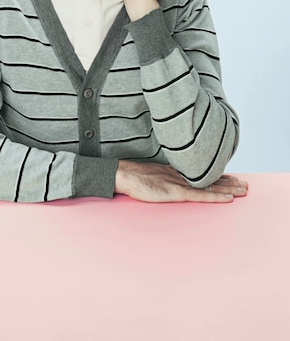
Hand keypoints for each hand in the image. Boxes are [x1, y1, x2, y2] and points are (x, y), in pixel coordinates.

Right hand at [115, 161, 248, 202]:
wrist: (126, 175)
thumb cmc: (136, 178)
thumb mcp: (154, 176)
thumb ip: (165, 178)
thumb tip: (170, 183)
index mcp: (177, 172)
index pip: (202, 174)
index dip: (219, 176)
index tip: (232, 178)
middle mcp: (183, 176)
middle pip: (210, 178)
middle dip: (229, 182)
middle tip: (245, 185)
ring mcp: (181, 183)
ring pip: (210, 186)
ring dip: (229, 188)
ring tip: (243, 190)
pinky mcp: (177, 192)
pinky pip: (201, 195)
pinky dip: (216, 196)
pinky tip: (228, 199)